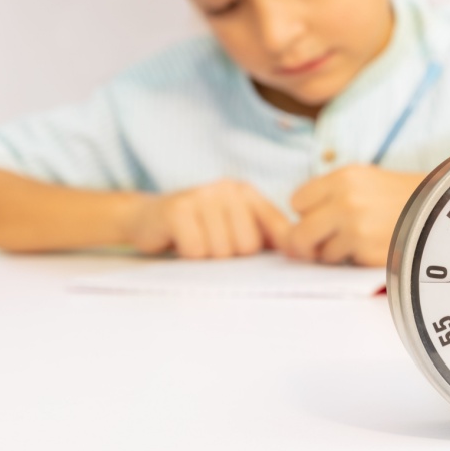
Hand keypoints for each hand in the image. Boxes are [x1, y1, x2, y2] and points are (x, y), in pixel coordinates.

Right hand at [129, 180, 290, 258]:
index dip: (280, 249)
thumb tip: (303, 251)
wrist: (146, 217)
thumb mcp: (234, 226)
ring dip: (206, 257)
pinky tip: (180, 242)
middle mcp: (227, 189)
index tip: (277, 261)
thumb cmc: (197, 228)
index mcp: (246, 193)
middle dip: (229, 256)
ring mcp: (202, 196)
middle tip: (211, 243)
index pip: (277, 229)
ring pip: (221, 251)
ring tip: (196, 241)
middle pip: (247, 246)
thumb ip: (266, 236)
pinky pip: (196, 251)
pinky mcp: (177, 210)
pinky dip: (188, 256)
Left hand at [287, 165, 425, 266]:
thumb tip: (290, 237)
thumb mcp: (361, 180)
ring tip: (358, 238)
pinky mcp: (368, 252)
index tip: (321, 215)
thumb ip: (326, 198)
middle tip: (319, 243)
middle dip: (306, 242)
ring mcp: (356, 229)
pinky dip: (352, 259)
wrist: (439, 208)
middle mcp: (346, 201)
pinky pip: (343, 263)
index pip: (297, 201)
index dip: (307, 212)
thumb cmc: (396, 195)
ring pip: (320, 252)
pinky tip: (371, 246)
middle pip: (300, 233)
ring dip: (333, 251)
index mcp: (343, 178)